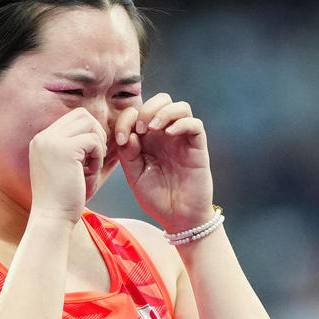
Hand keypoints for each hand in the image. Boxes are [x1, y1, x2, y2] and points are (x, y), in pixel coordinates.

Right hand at [27, 107, 105, 221]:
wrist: (52, 219)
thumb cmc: (64, 200)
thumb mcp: (69, 169)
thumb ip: (79, 150)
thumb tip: (105, 133)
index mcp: (42, 140)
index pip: (72, 118)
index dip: (90, 133)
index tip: (92, 155)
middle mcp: (43, 137)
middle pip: (82, 115)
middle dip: (96, 134)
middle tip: (96, 158)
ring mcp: (51, 141)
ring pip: (89, 124)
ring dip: (98, 145)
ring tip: (92, 166)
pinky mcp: (64, 149)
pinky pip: (93, 140)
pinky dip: (98, 156)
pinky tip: (90, 173)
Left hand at [116, 93, 214, 231]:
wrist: (178, 218)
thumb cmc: (156, 198)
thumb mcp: (134, 176)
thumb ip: (128, 153)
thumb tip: (129, 133)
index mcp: (147, 139)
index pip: (138, 112)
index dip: (126, 119)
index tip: (120, 139)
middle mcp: (166, 135)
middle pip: (162, 100)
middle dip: (148, 108)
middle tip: (141, 129)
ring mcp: (183, 139)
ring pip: (180, 107)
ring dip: (164, 112)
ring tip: (153, 129)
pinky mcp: (198, 147)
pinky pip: (195, 124)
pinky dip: (181, 123)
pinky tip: (169, 135)